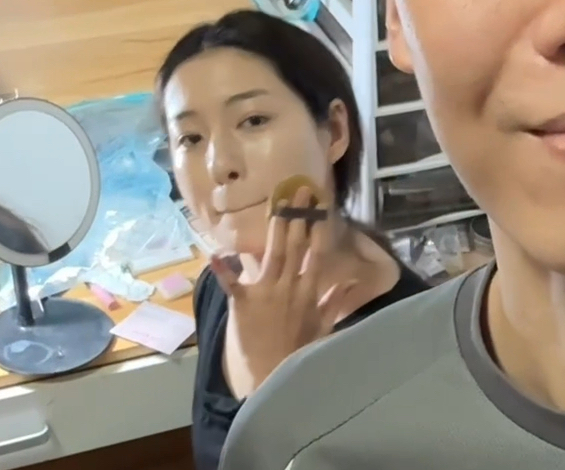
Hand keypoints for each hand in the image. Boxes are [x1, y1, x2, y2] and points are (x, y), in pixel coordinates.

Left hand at [211, 186, 356, 397]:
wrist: (272, 376)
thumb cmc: (297, 352)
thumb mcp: (323, 327)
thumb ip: (333, 301)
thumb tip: (348, 280)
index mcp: (308, 290)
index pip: (316, 252)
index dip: (317, 227)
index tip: (320, 205)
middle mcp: (289, 285)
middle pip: (294, 245)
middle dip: (298, 215)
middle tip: (299, 190)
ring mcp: (266, 292)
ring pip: (272, 253)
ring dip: (276, 228)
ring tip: (278, 204)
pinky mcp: (243, 302)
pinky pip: (231, 282)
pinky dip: (223, 269)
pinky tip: (216, 253)